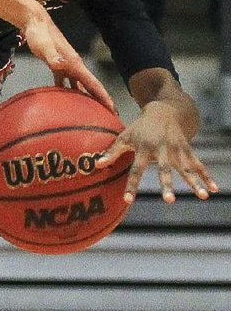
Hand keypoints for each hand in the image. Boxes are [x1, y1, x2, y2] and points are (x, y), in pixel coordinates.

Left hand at [23, 9, 114, 111]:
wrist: (35, 23)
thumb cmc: (39, 34)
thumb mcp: (44, 46)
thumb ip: (52, 56)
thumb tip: (60, 64)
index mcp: (74, 63)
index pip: (93, 83)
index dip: (103, 97)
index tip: (113, 109)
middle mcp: (74, 65)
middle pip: (91, 86)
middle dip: (101, 101)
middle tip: (110, 116)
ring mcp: (67, 65)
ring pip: (80, 86)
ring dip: (87, 98)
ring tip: (92, 113)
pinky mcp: (58, 66)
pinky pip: (66, 82)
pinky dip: (69, 92)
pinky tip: (67, 102)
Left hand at [96, 100, 218, 203]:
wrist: (164, 110)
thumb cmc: (140, 127)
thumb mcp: (125, 136)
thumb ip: (112, 151)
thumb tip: (96, 166)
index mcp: (144, 148)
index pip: (135, 170)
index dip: (131, 185)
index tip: (127, 200)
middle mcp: (161, 149)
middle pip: (164, 169)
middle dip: (167, 184)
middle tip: (169, 200)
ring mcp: (176, 149)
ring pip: (186, 168)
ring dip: (194, 182)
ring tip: (202, 196)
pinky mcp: (187, 149)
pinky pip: (198, 164)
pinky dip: (207, 176)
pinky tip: (214, 189)